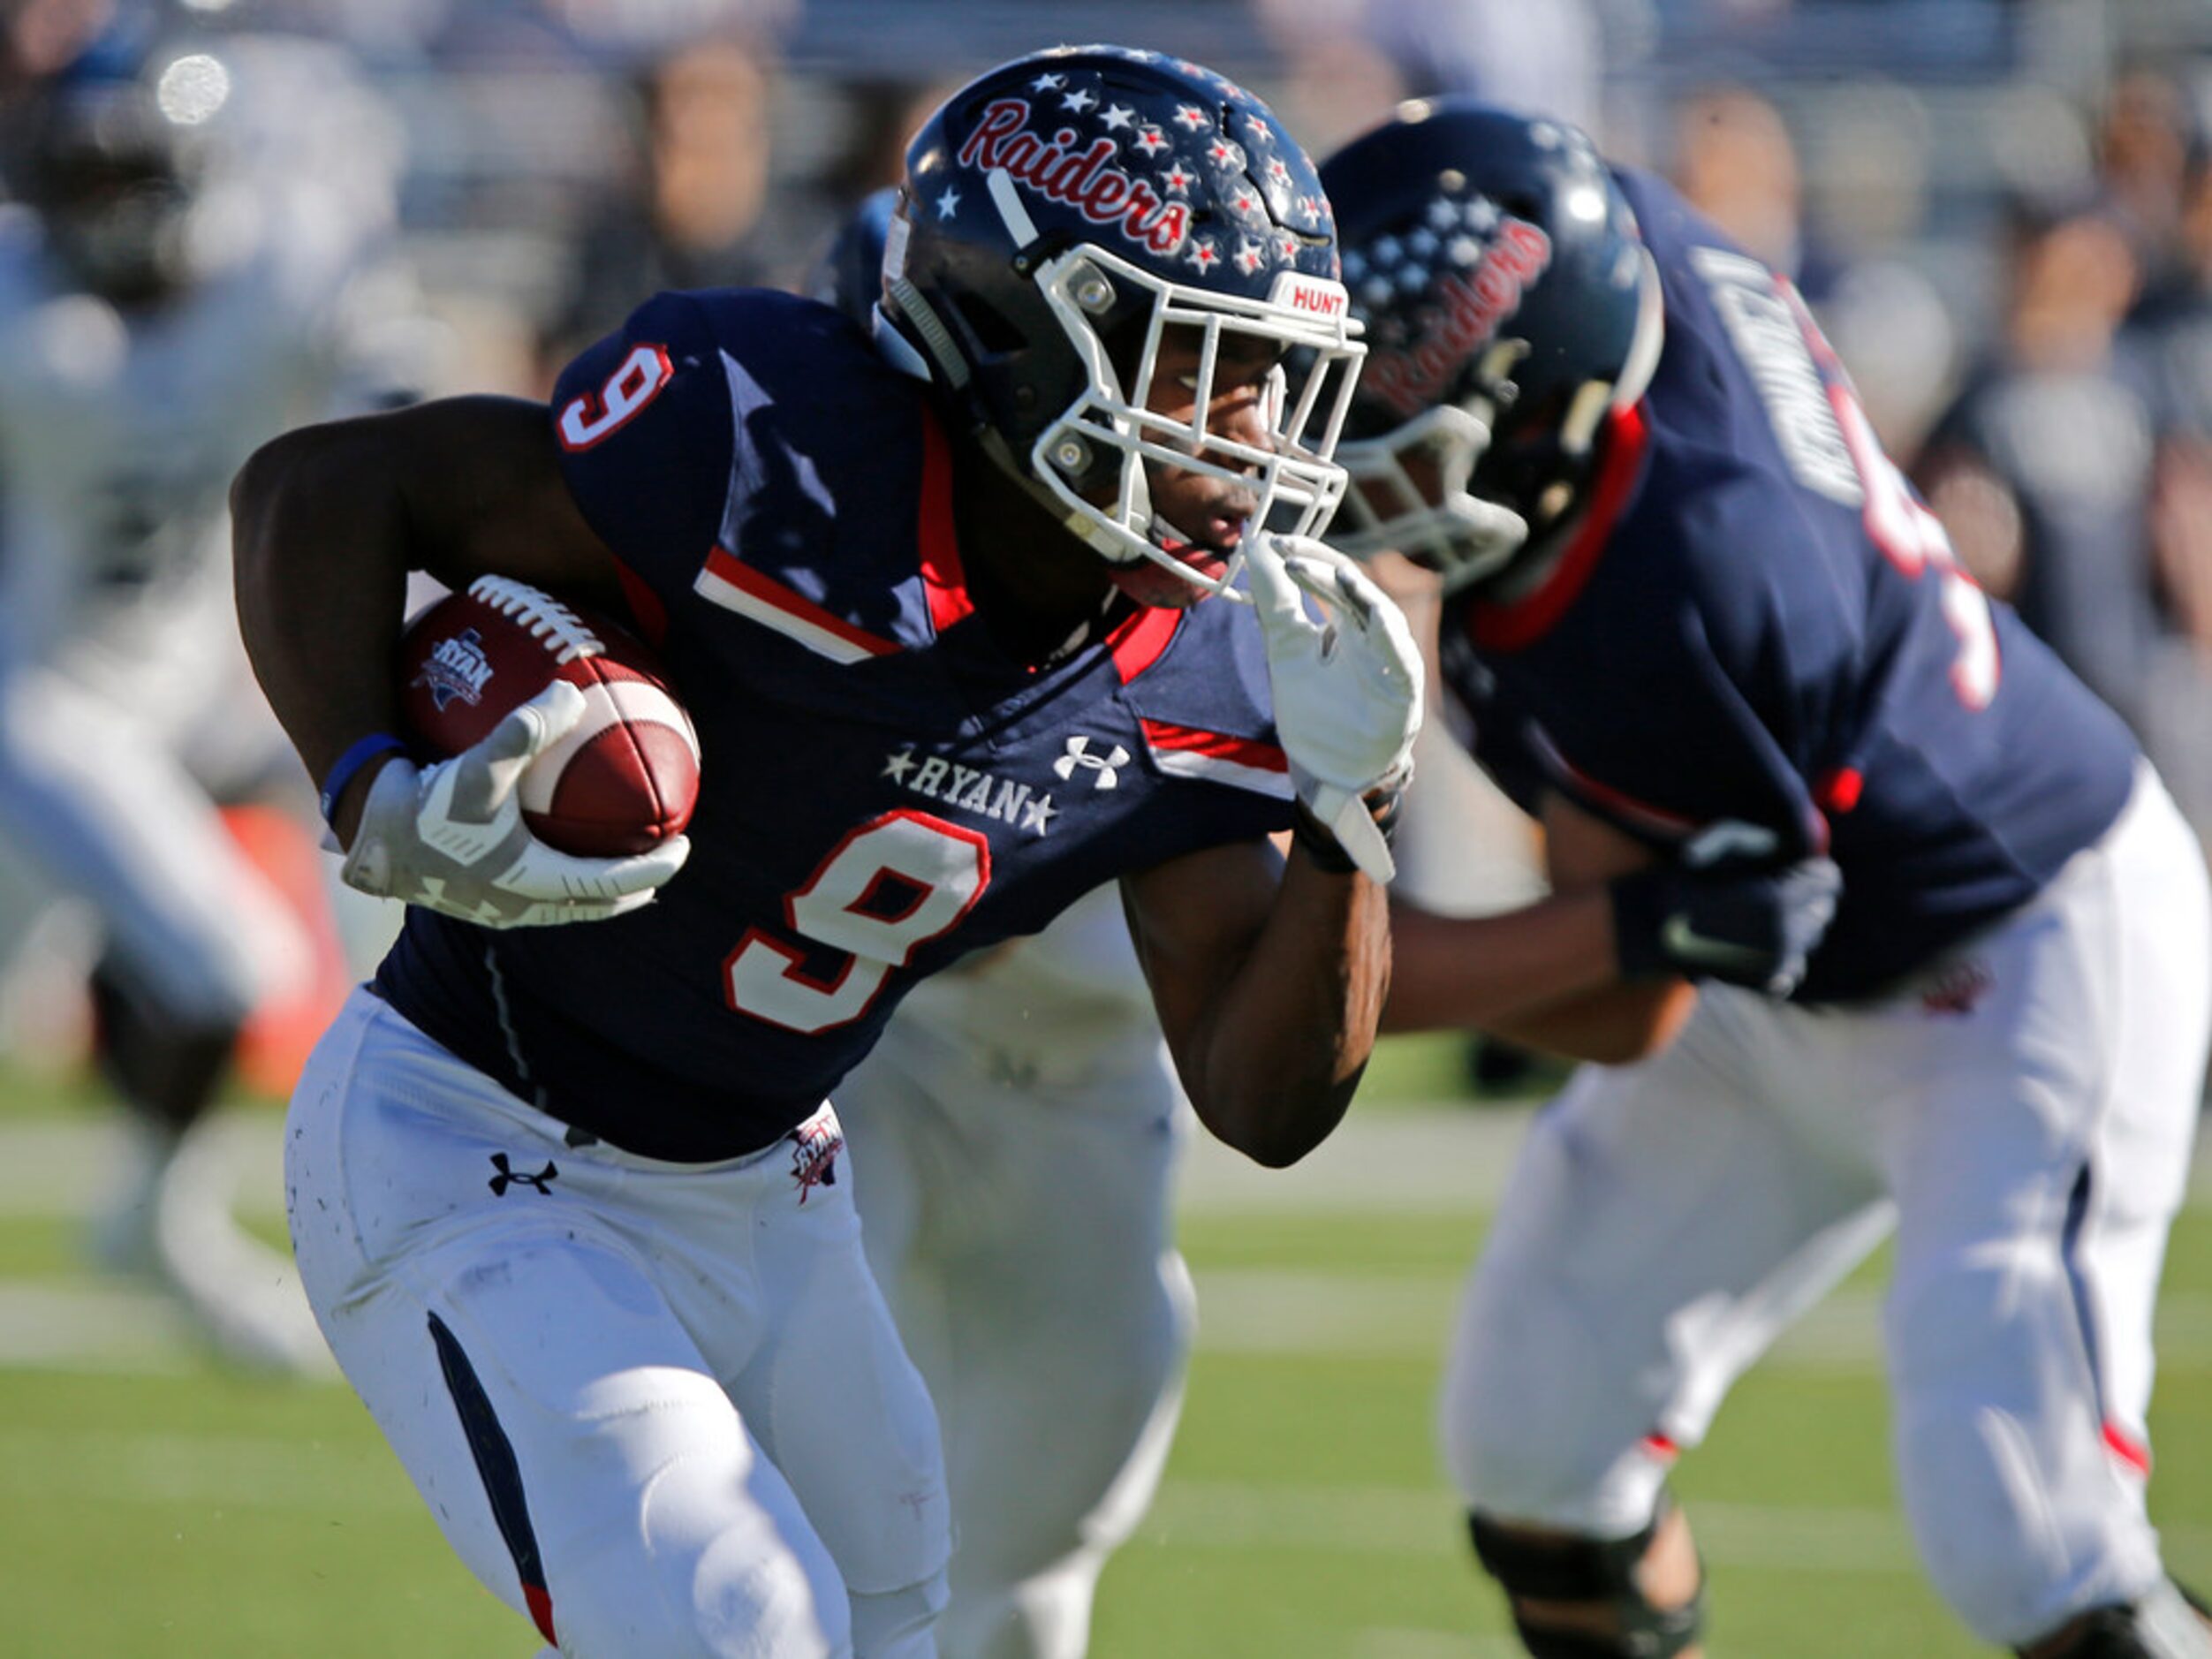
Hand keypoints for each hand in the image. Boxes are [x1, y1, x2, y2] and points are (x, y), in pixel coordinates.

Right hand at [341, 682, 690, 927]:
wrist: (362, 836)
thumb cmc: (422, 805)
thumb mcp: (478, 764)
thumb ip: (527, 728)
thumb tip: (572, 691)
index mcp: (531, 883)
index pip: (612, 884)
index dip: (654, 869)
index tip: (684, 847)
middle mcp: (516, 906)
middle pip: (593, 905)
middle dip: (633, 886)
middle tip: (661, 861)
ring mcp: (492, 908)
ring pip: (561, 903)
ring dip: (594, 886)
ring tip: (616, 860)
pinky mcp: (469, 898)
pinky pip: (529, 890)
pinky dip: (554, 871)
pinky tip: (546, 840)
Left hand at [1244, 532, 1423, 881]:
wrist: (1332, 770)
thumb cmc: (1316, 710)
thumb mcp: (1286, 652)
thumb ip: (1274, 605)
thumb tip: (1254, 546)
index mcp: (1344, 623)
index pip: (1329, 577)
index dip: (1305, 556)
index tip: (1271, 543)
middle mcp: (1370, 634)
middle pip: (1353, 588)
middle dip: (1323, 566)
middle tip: (1289, 551)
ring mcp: (1389, 660)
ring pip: (1381, 615)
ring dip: (1359, 592)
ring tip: (1336, 574)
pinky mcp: (1403, 690)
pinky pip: (1401, 658)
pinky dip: (1389, 634)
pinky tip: (1374, 615)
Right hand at [1610, 822, 1841, 996]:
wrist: (1648, 929)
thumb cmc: (1683, 882)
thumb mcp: (1729, 854)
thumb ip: (1777, 858)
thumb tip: (1816, 868)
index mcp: (1777, 901)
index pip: (1827, 880)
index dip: (1814, 869)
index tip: (1802, 865)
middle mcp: (1783, 936)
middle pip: (1822, 911)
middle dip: (1809, 896)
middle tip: (1786, 887)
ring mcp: (1774, 963)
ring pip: (1811, 940)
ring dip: (1800, 925)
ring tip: (1773, 915)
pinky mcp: (1763, 981)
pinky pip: (1794, 968)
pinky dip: (1788, 956)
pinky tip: (1766, 943)